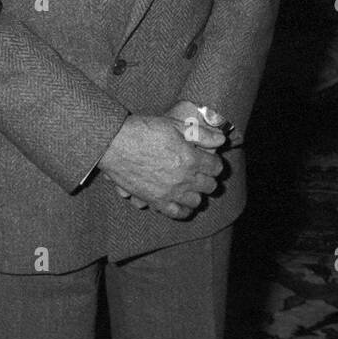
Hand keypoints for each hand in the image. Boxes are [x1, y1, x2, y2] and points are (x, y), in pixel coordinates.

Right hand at [99, 106, 226, 218]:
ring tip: (192, 186)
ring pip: (196, 201)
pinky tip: (182, 203)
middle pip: (209, 186)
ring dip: (197, 193)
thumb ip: (202, 135)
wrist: (115, 144)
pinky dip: (183, 210)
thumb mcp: (176, 125)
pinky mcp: (155, 201)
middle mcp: (184, 179)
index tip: (210, 159)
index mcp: (192, 159)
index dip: (215, 163)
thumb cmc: (145, 130)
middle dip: (209, 178)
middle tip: (203, 172)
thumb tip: (222, 140)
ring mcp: (170, 192)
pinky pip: (176, 213)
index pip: (217, 168)